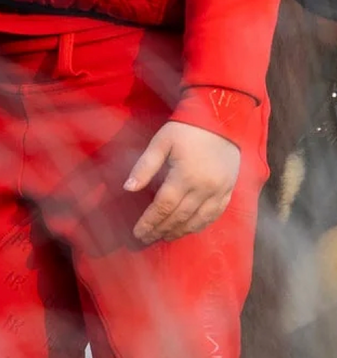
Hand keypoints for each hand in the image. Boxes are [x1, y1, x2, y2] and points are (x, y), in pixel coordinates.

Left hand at [124, 122, 240, 243]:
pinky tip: (189, 229)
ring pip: (198, 220)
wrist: (221, 119)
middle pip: (179, 217)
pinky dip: (200, 225)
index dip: (149, 222)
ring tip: (165, 236)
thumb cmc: (186, 129)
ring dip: (180, 231)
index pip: (163, 207)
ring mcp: (219, 191)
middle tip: (147, 238)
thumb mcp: (161, 142)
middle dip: (161, 229)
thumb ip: (145, 166)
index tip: (138, 232)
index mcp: (185, 176)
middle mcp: (204, 188)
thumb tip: (128, 188)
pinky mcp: (229, 190)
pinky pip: (215, 215)